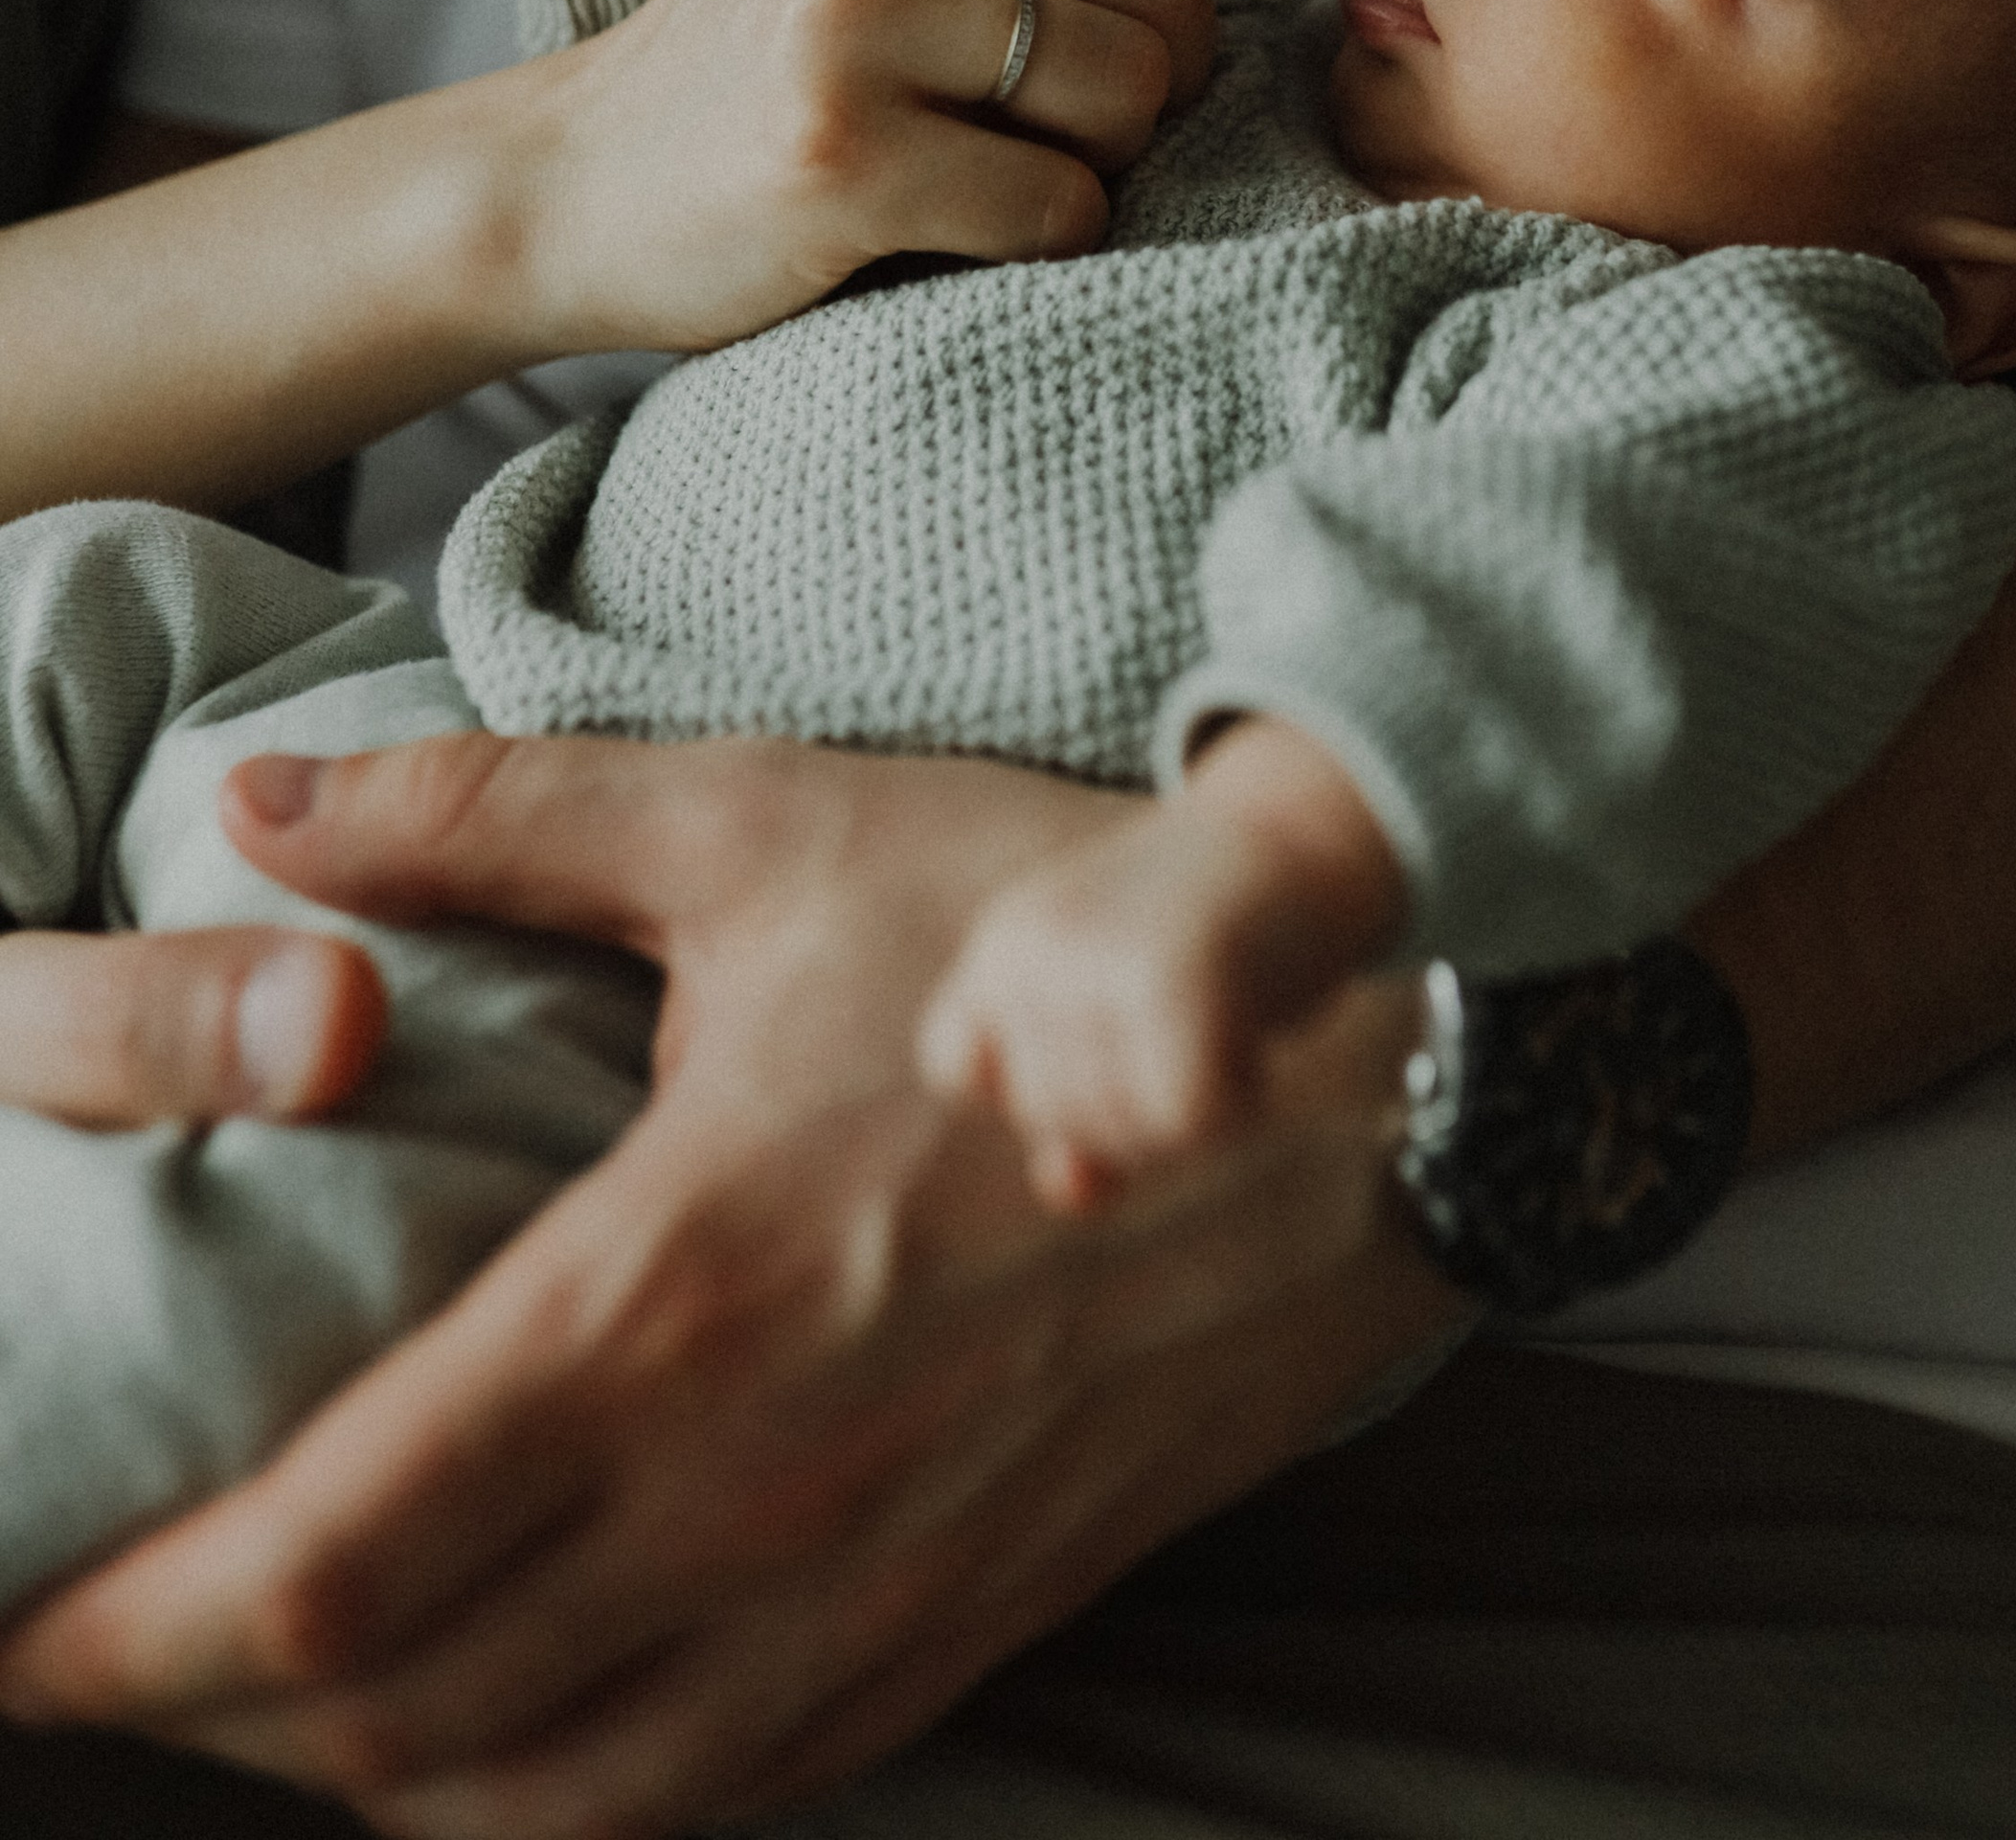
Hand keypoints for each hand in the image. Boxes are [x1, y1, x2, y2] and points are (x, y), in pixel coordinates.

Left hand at [0, 735, 1454, 1839]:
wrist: (1357, 1079)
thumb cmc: (1045, 928)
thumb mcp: (767, 827)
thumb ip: (491, 822)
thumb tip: (263, 800)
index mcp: (669, 1295)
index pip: (327, 1562)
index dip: (135, 1626)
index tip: (18, 1616)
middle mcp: (749, 1497)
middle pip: (391, 1720)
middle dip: (205, 1711)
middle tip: (104, 1635)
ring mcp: (860, 1597)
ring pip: (538, 1803)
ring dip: (364, 1776)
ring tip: (263, 1696)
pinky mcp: (956, 1633)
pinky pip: (707, 1804)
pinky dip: (551, 1808)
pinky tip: (495, 1740)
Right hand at [514, 0, 1517, 353]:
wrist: (577, 181)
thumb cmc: (785, 41)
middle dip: (1145, 62)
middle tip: (1006, 90)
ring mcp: (858, 4)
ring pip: (1134, 93)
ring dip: (1088, 153)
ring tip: (963, 144)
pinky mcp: (847, 147)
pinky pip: (1065, 205)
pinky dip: (1034, 233)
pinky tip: (933, 215)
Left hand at [919, 716, 1408, 1213]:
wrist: (1306, 827)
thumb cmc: (1217, 930)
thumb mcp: (1127, 1008)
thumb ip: (1086, 1107)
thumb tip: (1068, 1192)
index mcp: (1005, 938)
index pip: (955, 1068)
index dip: (1031, 1086)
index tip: (1108, 1040)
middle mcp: (1034, 947)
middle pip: (1052, 1117)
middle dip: (1131, 1107)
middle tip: (1196, 1034)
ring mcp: (1099, 963)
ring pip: (1120, 1130)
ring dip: (1188, 1114)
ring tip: (1226, 1033)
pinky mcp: (1176, 982)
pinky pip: (1188, 1122)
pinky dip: (1236, 1110)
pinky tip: (1254, 1054)